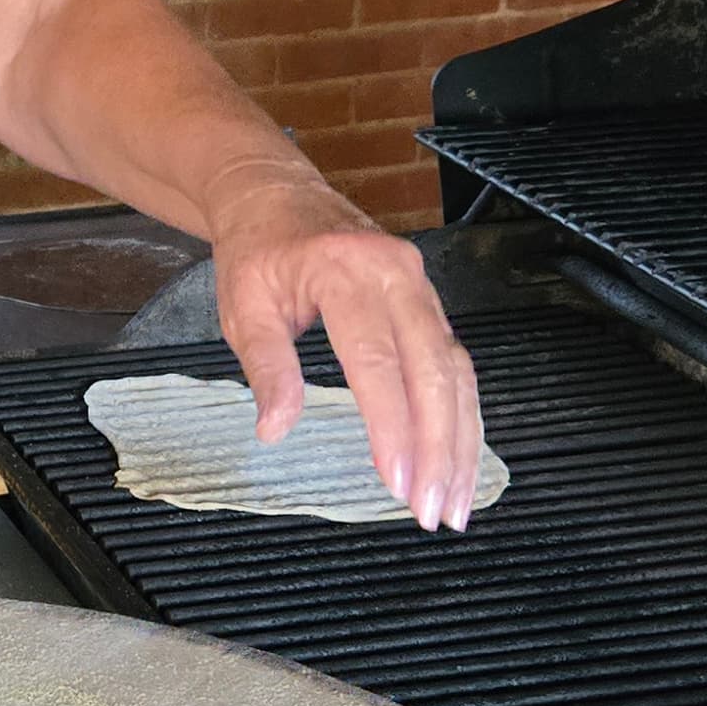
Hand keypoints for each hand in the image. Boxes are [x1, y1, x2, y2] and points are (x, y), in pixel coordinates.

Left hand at [209, 191, 482, 529]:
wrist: (276, 194)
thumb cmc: (258, 250)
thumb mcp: (244, 307)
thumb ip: (265, 367)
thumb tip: (275, 428)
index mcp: (344, 272)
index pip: (376, 362)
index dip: (392, 427)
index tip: (398, 481)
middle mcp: (395, 274)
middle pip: (433, 370)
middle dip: (440, 447)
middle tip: (436, 511)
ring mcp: (419, 285)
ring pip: (456, 370)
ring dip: (461, 439)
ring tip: (456, 501)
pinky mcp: (428, 300)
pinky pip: (455, 361)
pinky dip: (462, 414)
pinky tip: (461, 457)